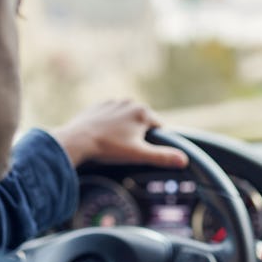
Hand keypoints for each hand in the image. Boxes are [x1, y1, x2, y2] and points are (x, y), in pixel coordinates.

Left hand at [52, 99, 188, 168]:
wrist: (77, 141)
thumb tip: (184, 160)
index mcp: (142, 112)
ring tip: (114, 145)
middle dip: (138, 136)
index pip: (159, 127)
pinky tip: (103, 138)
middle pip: (142, 122)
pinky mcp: (98, 106)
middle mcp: (129, 102)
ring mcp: (112, 103)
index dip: (154, 142)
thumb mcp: (139, 155)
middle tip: (127, 151)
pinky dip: (109, 126)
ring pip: (126, 119)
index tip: (144, 152)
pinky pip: (110, 117)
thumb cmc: (109, 148)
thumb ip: (162, 157)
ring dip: (124, 130)